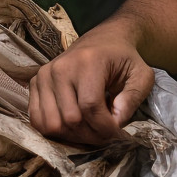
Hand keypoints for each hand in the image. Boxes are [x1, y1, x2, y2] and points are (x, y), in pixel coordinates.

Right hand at [28, 29, 154, 144]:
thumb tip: (115, 123)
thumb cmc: (124, 59)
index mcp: (89, 61)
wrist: (104, 40)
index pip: (90, 106)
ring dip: (73, 136)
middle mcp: (61, 67)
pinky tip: (74, 127)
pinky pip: (37, 120)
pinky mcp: (35, 83)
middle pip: (70, 118)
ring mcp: (44, 75)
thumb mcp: (141, 75)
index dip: (104, 127)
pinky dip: (55, 131)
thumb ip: (132, 98)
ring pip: (51, 124)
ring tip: (91, 131)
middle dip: (91, 134)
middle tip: (105, 135)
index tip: (117, 132)